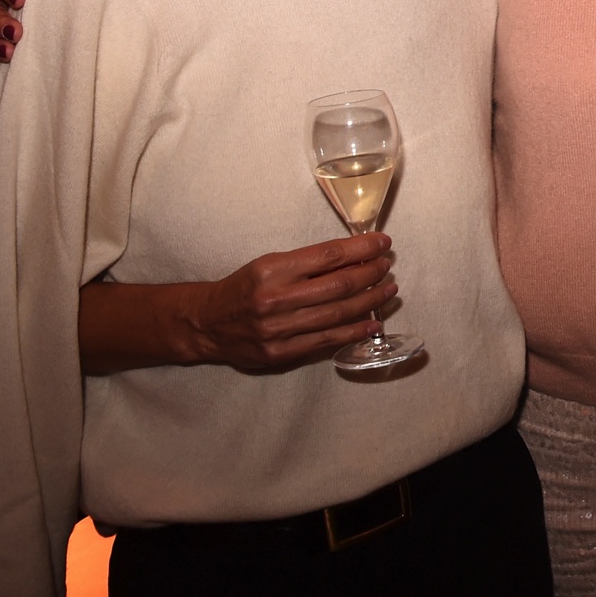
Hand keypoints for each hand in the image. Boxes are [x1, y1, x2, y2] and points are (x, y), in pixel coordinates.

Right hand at [79, 233, 396, 374]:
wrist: (207, 323)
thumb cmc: (244, 288)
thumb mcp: (269, 264)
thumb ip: (308, 263)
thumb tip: (356, 257)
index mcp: (272, 270)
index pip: (328, 256)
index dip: (361, 249)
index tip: (382, 242)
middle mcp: (275, 299)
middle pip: (339, 286)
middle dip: (371, 274)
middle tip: (388, 266)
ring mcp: (278, 330)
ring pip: (338, 314)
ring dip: (370, 301)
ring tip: (388, 290)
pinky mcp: (281, 354)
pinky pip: (327, 341)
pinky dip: (355, 331)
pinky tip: (373, 322)